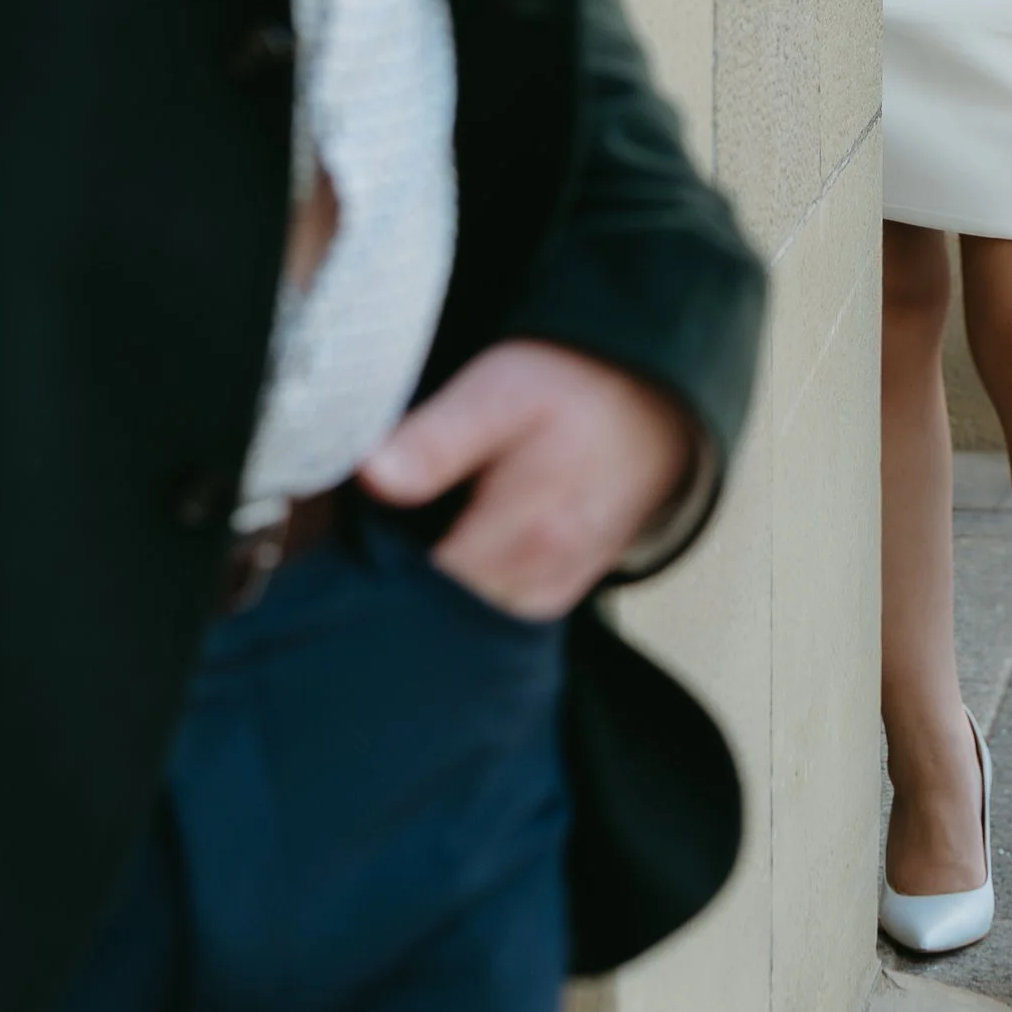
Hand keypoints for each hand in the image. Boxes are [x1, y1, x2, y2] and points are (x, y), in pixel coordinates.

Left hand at [360, 338, 695, 619]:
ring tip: (424, 527)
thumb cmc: (573, 392)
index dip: (375, 561)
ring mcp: (547, 598)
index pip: (416, 588)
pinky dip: (463, 590)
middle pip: (436, 615)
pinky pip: (489, 614)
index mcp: (521, 535)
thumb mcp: (500, 391)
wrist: (653, 413)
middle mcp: (537, 583)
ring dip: (431, 588)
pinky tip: (455, 545)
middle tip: (384, 525)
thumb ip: (436, 439)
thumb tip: (371, 474)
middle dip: (399, 581)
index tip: (358, 528)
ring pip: (462, 621)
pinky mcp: (552, 600)